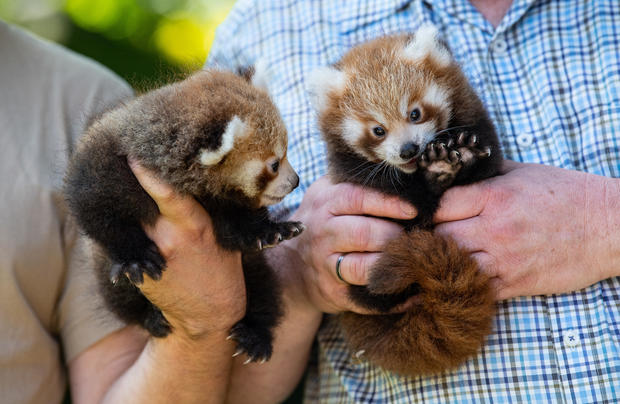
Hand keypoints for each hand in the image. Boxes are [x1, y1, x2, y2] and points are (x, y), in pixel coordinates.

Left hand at [128, 160, 245, 339]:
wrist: (208, 316)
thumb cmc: (223, 271)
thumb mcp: (225, 237)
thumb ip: (206, 211)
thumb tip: (194, 183)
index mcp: (196, 226)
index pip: (166, 193)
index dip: (147, 173)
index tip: (134, 155)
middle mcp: (169, 238)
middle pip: (141, 203)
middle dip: (135, 187)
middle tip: (129, 165)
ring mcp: (152, 256)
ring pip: (132, 223)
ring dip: (132, 211)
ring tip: (133, 200)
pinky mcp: (138, 272)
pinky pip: (131, 245)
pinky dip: (134, 236)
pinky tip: (142, 234)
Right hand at [283, 176, 416, 313]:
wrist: (292, 265)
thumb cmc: (324, 223)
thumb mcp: (329, 193)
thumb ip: (356, 182)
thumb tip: (404, 177)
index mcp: (325, 202)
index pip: (357, 198)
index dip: (388, 203)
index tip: (413, 210)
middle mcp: (321, 232)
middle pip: (364, 233)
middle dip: (394, 236)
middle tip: (412, 237)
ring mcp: (324, 264)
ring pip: (363, 266)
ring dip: (391, 263)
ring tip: (407, 258)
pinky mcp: (332, 291)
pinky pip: (366, 295)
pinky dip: (392, 295)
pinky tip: (409, 289)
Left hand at [435, 160, 619, 299]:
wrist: (609, 227)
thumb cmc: (566, 194)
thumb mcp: (523, 172)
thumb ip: (484, 174)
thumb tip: (451, 172)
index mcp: (495, 197)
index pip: (440, 206)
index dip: (427, 209)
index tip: (426, 212)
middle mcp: (496, 230)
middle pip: (438, 238)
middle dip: (429, 236)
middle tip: (428, 235)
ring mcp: (504, 261)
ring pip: (450, 266)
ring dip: (441, 262)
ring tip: (438, 256)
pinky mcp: (514, 284)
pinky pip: (474, 289)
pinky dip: (462, 284)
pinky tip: (458, 276)